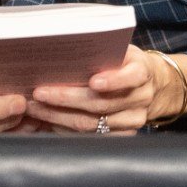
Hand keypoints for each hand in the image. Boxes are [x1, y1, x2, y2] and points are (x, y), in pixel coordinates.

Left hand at [26, 45, 186, 134]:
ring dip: (58, 116)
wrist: (152, 86)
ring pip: (92, 124)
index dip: (113, 80)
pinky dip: (65, 128)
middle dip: (66, 99)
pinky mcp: (123, 135)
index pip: (132, 77)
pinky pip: (90, 137)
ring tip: (34, 107)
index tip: (92, 81)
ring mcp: (133, 120)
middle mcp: (142, 98)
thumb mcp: (122, 50)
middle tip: (39, 93)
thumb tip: (62, 50)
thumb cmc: (126, 62)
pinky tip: (47, 120)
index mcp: (143, 72)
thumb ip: (103, 52)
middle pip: (102, 104)